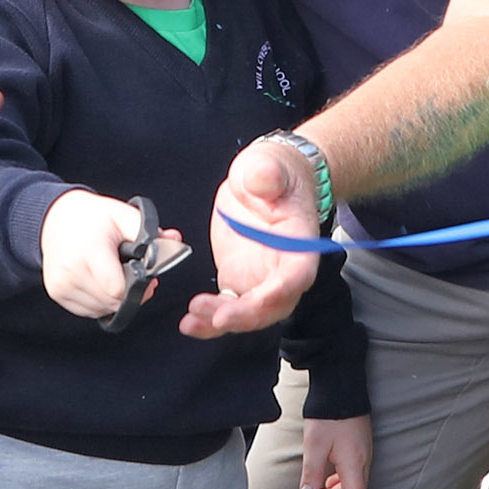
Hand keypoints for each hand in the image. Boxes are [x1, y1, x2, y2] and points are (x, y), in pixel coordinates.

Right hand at [40, 190, 182, 320]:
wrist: (55, 218)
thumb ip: (149, 231)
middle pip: (113, 302)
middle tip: (133, 274)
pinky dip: (101, 301)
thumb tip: (175, 241)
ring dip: (115, 298)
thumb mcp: (122, 215)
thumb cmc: (94, 218)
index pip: (118, 290)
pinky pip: (89, 310)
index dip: (138, 287)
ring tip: (115, 274)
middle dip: (130, 293)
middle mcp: (71, 271)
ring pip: (102, 309)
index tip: (145, 275)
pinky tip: (101, 281)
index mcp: (88, 251)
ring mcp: (61, 285)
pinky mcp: (57, 293)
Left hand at [181, 139, 320, 337]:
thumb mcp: (267, 164)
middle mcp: (284, 268)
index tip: (259, 300)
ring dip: (222, 322)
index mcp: (298, 242)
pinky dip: (209, 320)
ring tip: (192, 321)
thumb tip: (261, 177)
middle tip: (216, 318)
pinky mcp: (238, 281)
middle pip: (272, 304)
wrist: (264, 179)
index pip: (297, 274)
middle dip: (245, 316)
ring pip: (249, 313)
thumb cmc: (274, 172)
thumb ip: (266, 172)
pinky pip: (227, 308)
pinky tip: (190, 323)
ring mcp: (260, 278)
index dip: (280, 290)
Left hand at [299, 415, 371, 488]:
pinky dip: (337, 483)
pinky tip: (326, 483)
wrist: (342, 388)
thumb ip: (311, 473)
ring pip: (350, 486)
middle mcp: (361, 463)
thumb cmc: (329, 415)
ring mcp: (361, 455)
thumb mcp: (314, 446)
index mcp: (354, 466)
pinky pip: (350, 474)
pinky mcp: (357, 448)